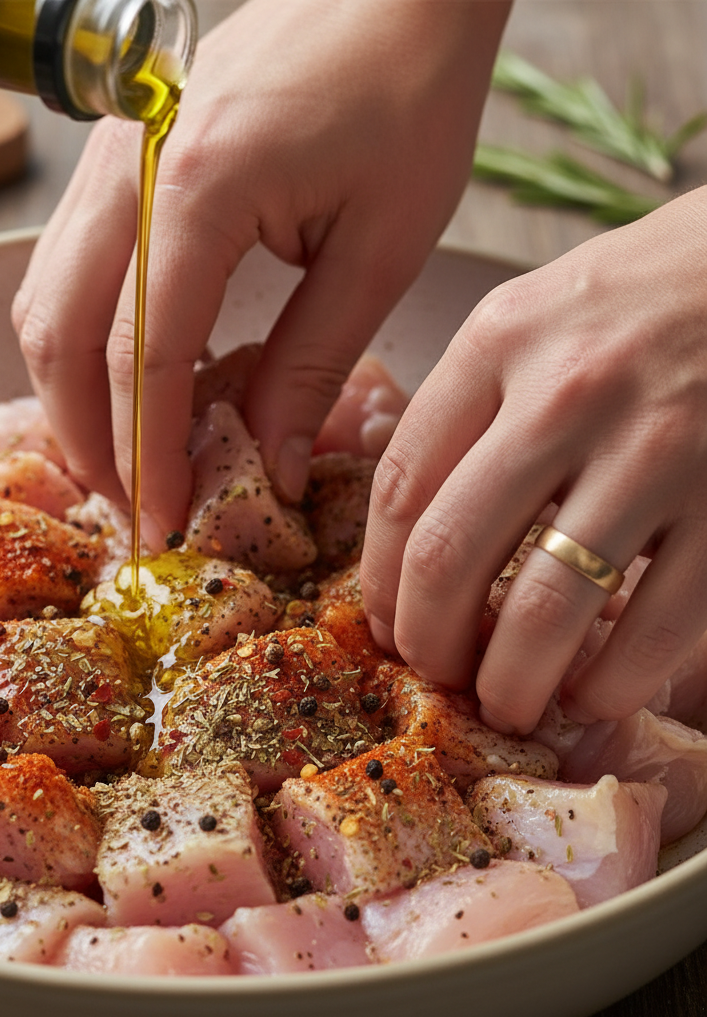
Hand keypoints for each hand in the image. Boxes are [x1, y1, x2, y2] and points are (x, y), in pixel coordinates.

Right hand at [12, 0, 508, 545]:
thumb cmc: (406, 95)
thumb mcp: (379, 247)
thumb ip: (313, 363)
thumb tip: (272, 465)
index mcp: (195, 187)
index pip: (140, 356)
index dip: (147, 454)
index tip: (163, 523)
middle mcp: (125, 167)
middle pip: (58, 337)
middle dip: (87, 438)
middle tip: (131, 507)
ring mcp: (107, 155)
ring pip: (42, 302)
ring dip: (71, 395)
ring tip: (122, 459)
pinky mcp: (113, 156)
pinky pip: (63, 267)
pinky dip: (80, 341)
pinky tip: (124, 382)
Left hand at [361, 186, 706, 733]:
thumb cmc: (648, 292)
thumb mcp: (535, 315)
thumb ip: (468, 404)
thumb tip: (410, 527)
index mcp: (498, 342)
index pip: (398, 487)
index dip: (378, 579)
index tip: (386, 622)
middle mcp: (566, 392)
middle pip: (450, 555)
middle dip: (430, 642)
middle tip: (436, 674)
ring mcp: (659, 445)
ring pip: (547, 605)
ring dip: (513, 681)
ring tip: (508, 703)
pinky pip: (658, 624)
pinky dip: (613, 682)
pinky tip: (593, 693)